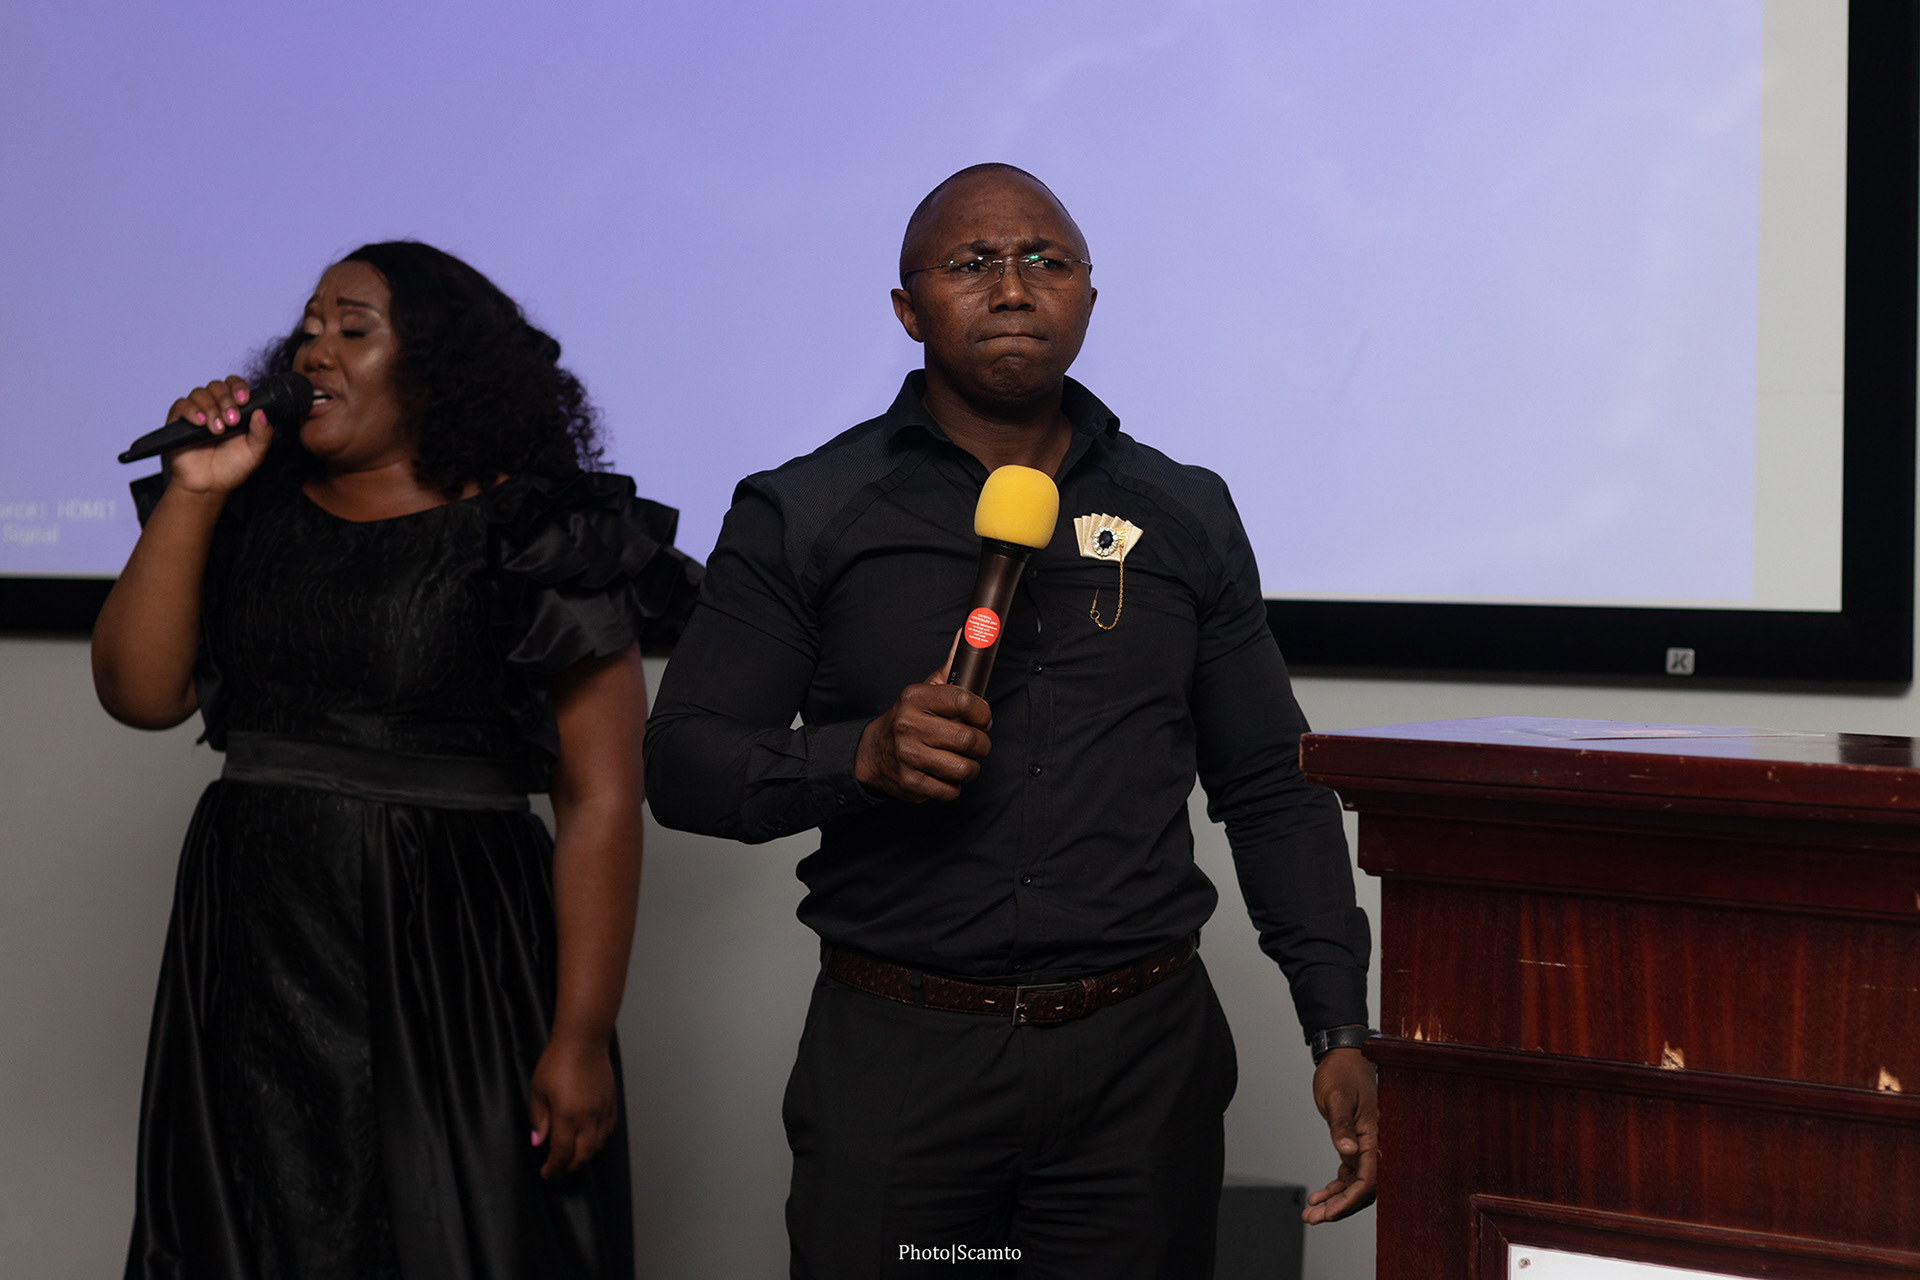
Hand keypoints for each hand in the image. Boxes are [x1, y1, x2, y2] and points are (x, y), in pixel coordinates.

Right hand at [161, 376, 274, 495]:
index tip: (244, 400)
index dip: (239, 387)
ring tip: (218, 429)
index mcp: (234, 409)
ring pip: (200, 393)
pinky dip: (192, 411)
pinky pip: (181, 405)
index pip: (235, 385)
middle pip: (217, 386)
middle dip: (226, 400)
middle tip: (232, 421)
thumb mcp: (255, 451)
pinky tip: (201, 423)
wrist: (209, 485)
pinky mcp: (178, 421)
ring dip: (211, 408)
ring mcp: (196, 412)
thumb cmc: (232, 467)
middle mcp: (215, 407)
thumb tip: (262, 412)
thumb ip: (262, 433)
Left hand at [528, 1033, 619, 1178]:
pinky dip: (600, 1141)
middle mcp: (588, 1118)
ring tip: (573, 1159)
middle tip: (558, 1170)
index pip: (562, 1153)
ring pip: (598, 1145)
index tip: (546, 1172)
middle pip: (583, 1155)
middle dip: (569, 1168)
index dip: (554, 1167)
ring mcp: (602, 1111)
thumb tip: (538, 1141)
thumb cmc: (557, 1062)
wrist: (583, 1042)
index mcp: (567, 1117)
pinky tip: (590, 1141)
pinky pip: (609, 1130)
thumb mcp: (538, 1091)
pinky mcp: (611, 1103)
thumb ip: (538, 1119)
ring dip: (585, 1157)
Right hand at [854, 635, 991, 802]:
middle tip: (978, 744)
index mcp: (916, 698)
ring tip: (963, 761)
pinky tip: (945, 775)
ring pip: (962, 768)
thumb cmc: (907, 719)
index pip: (965, 702)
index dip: (984, 713)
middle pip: (968, 739)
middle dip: (982, 744)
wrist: (871, 752)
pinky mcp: (910, 782)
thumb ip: (949, 667)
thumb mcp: (924, 690)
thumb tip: (967, 633)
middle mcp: (910, 725)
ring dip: (971, 768)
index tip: (984, 719)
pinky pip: (949, 790)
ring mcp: (908, 756)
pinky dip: (954, 786)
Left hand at [1303, 1047, 1377, 1222]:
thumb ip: (1341, 1126)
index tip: (1328, 1213)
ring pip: (1356, 1183)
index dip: (1349, 1200)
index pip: (1368, 1179)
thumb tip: (1348, 1152)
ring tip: (1312, 1213)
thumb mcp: (1336, 1097)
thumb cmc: (1342, 1073)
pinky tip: (1320, 1196)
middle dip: (1339, 1207)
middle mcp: (1376, 1143)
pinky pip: (1351, 1173)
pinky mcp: (1358, 1142)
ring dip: (1336, 1200)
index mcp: (1376, 1134)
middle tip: (1313, 1218)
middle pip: (1363, 1188)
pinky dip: (1336, 1187)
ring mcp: (1368, 1144)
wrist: (1343, 1056)